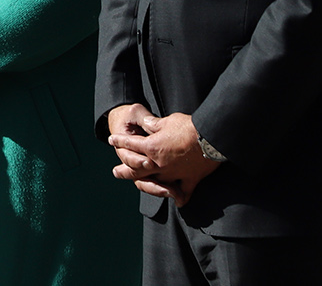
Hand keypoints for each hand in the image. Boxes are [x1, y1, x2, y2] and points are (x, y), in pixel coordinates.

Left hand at [108, 111, 222, 206]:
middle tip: (115, 172)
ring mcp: (174, 174)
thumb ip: (153, 124)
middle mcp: (159, 164)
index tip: (111, 140)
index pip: (130, 144)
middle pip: (136, 170)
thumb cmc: (188, 126)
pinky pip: (183, 192)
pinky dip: (180, 197)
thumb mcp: (167, 121)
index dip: (119, 140)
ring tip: (139, 185)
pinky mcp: (189, 180)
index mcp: (152, 147)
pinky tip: (177, 201)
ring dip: (146, 185)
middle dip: (124, 170)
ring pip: (156, 183)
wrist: (211, 137)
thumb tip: (145, 123)